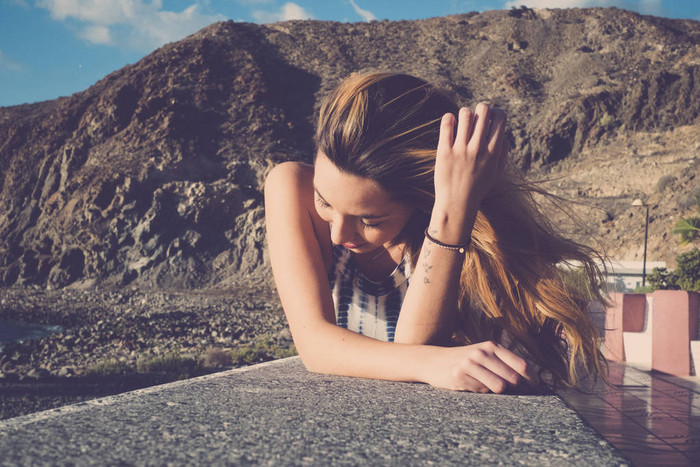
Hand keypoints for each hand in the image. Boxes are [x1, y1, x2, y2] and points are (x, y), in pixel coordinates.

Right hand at [425, 341, 538, 392]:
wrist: (433, 360)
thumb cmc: (465, 361)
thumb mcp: (484, 355)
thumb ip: (504, 364)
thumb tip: (532, 382)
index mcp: (492, 346)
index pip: (522, 365)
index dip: (533, 380)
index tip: (536, 389)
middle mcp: (483, 352)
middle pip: (514, 378)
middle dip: (516, 389)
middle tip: (512, 393)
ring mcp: (471, 364)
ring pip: (500, 387)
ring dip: (497, 392)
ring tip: (488, 387)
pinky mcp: (460, 376)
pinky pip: (482, 392)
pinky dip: (480, 392)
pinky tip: (471, 385)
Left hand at [431, 103, 507, 242]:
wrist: (457, 204)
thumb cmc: (478, 187)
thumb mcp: (496, 172)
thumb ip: (502, 152)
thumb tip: (502, 133)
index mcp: (493, 152)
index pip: (500, 118)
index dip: (497, 111)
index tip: (491, 116)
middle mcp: (478, 148)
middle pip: (484, 111)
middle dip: (482, 108)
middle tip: (476, 116)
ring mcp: (460, 150)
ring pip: (465, 114)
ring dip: (465, 112)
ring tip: (462, 120)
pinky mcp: (444, 152)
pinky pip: (446, 125)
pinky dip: (449, 118)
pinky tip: (450, 122)